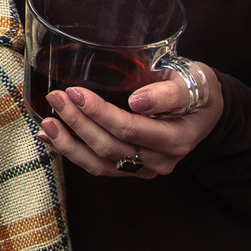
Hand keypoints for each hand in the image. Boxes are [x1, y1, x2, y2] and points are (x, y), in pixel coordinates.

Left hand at [37, 63, 222, 180]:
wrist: (204, 110)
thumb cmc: (197, 89)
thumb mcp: (194, 82)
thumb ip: (170, 93)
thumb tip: (139, 101)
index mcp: (176, 138)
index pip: (130, 129)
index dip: (100, 113)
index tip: (76, 92)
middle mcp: (160, 160)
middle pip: (110, 147)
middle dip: (78, 123)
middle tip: (56, 98)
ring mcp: (145, 168)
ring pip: (100, 164)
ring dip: (69, 143)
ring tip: (46, 122)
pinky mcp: (131, 169)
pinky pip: (98, 165)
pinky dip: (72, 152)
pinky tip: (51, 137)